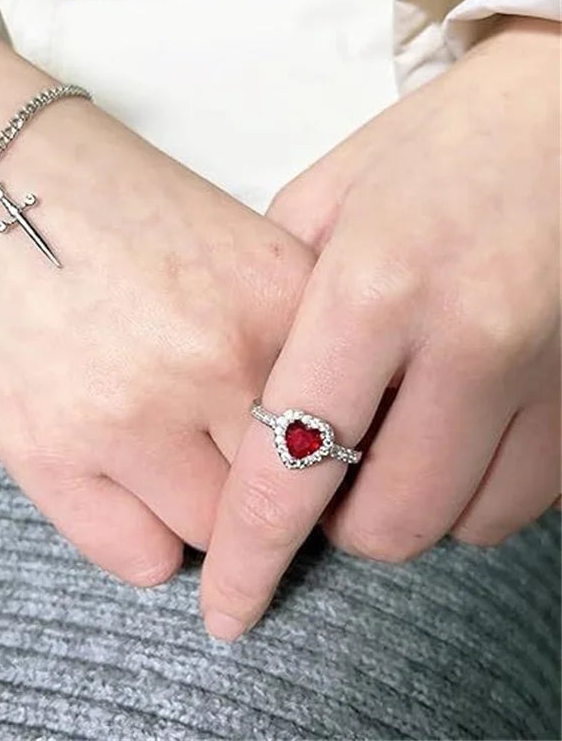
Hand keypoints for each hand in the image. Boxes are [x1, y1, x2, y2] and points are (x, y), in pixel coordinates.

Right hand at [0, 4, 313, 585]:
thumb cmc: (110, 204)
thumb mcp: (231, 243)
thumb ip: (284, 334)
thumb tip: (318, 433)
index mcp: (277, 300)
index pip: (346, 428)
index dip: (325, 444)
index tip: (304, 452)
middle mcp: (215, 363)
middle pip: (283, 491)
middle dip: (262, 481)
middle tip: (223, 447)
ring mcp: (131, 417)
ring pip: (216, 533)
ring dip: (201, 507)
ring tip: (165, 454)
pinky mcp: (51, 458)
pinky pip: (142, 559)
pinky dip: (145, 535)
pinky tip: (122, 479)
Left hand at [200, 16, 560, 639]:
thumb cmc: (434, 145)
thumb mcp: (327, 197)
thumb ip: (274, 299)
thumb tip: (253, 390)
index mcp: (374, 289)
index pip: (293, 464)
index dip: (250, 555)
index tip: (226, 611)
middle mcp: (468, 345)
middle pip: (383, 526)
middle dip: (335, 527)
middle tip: (320, 475)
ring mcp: (546, 377)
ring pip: (458, 527)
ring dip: (405, 508)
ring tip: (390, 442)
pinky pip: (522, 501)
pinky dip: (470, 490)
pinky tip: (451, 432)